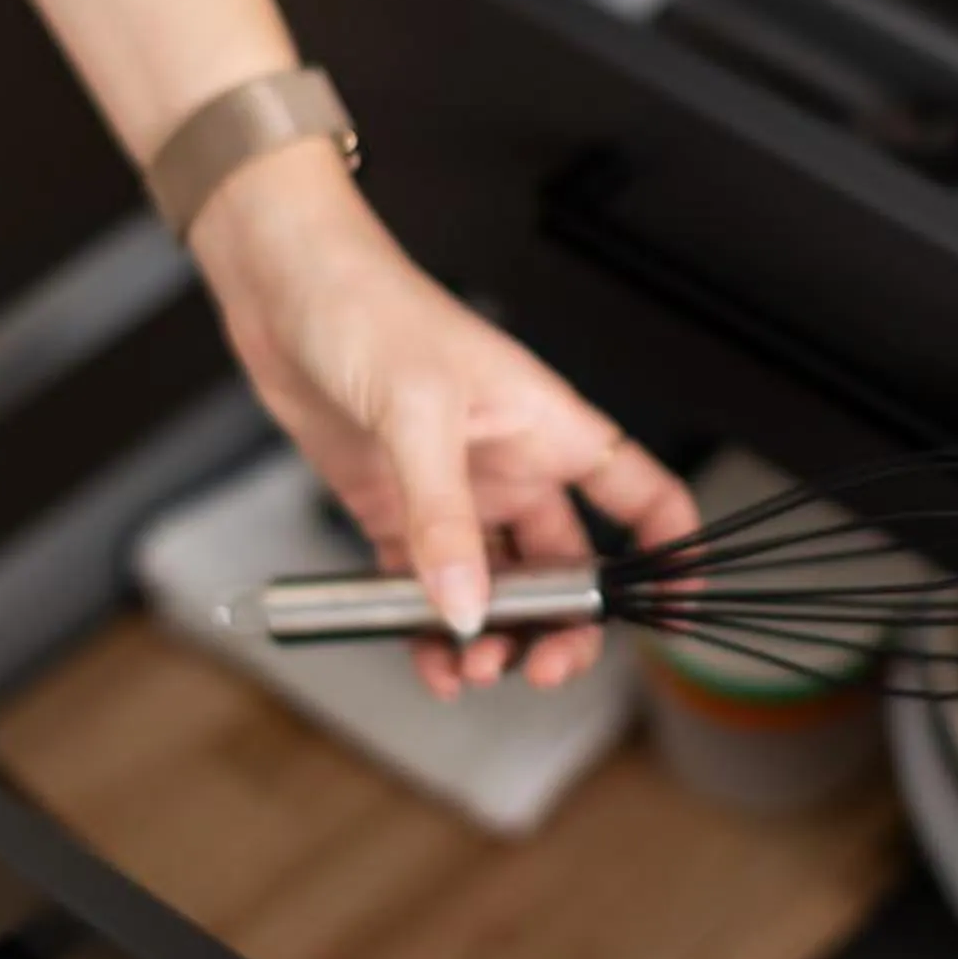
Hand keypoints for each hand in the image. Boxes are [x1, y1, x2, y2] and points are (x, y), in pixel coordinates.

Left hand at [191, 139, 695, 698]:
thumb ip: (444, 518)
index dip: (673, 553)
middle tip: (538, 668)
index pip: (643, 496)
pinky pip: (425, 590)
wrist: (282, 289)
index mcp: (549, 429)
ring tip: (470, 669)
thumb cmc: (369, 308)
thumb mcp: (416, 410)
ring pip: (498, 590)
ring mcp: (454, 496)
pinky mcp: (393, 513)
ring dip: (493, 638)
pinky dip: (428, 633)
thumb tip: (467, 609)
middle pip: (569, 568)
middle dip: (563, 627)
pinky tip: (427, 661)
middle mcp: (511, 468)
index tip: (675, 614)